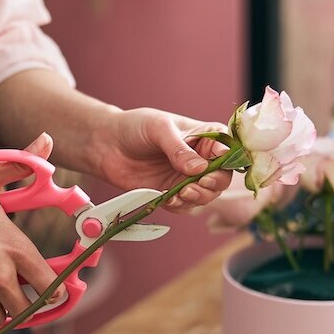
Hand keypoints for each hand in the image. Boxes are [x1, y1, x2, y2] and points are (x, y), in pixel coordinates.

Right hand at [0, 133, 61, 326]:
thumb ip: (21, 163)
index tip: (56, 292)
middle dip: (27, 303)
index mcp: (14, 247)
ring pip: (0, 316)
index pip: (50, 285)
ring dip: (2, 308)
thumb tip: (47, 140)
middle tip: (24, 294)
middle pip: (27, 307)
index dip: (56, 292)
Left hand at [92, 108, 233, 212]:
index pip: (227, 150)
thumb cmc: (135, 127)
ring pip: (206, 195)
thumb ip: (179, 148)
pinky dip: (181, 206)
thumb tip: (199, 168)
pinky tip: (171, 200)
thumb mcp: (159, 128)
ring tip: (183, 193)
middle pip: (221, 177)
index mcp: (203, 137)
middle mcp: (199, 159)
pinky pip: (184, 206)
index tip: (215, 163)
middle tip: (200, 183)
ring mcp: (185, 178)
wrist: (106, 144)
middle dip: (214, 183)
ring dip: (199, 197)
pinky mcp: (170, 193)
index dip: (227, 159)